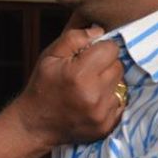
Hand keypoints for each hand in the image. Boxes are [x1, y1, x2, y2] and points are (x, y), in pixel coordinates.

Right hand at [13, 26, 123, 146]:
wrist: (36, 124)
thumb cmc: (43, 85)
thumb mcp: (50, 55)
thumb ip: (75, 38)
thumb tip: (100, 32)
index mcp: (79, 75)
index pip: (111, 49)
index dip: (101, 48)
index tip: (89, 54)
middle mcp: (94, 95)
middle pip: (119, 66)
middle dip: (106, 65)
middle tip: (88, 71)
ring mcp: (101, 113)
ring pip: (122, 84)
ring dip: (109, 82)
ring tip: (89, 87)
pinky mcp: (106, 126)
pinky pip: (120, 102)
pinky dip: (110, 99)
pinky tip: (93, 100)